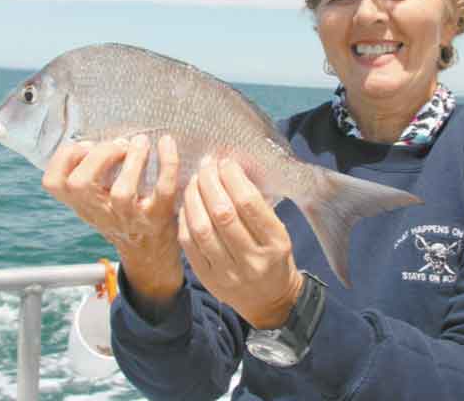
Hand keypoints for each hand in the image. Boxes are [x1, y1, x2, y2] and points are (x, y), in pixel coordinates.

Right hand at [42, 134, 183, 302]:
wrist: (149, 251)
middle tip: (119, 146)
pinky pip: (163, 189)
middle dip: (99, 155)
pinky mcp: (158, 216)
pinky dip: (167, 163)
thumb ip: (88, 178)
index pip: (54, 183)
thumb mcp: (95, 201)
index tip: (87, 145)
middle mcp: (101, 212)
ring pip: (122, 193)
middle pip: (81, 184)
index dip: (65, 158)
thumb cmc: (122, 215)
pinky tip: (166, 142)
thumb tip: (93, 141)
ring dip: (133, 160)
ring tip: (140, 142)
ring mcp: (129, 217)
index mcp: (82, 203)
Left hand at [178, 159, 303, 329]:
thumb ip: (258, 206)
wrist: (270, 301)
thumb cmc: (274, 257)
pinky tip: (187, 203)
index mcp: (275, 243)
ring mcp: (228, 273)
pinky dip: (185, 219)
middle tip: (206, 165)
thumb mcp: (279, 232)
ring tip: (195, 180)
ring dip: (194, 197)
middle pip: (222, 213)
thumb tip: (230, 169)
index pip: (249, 204)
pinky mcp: (208, 280)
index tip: (226, 162)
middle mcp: (252, 260)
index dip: (233, 177)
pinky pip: (189, 244)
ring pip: (202, 228)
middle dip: (210, 182)